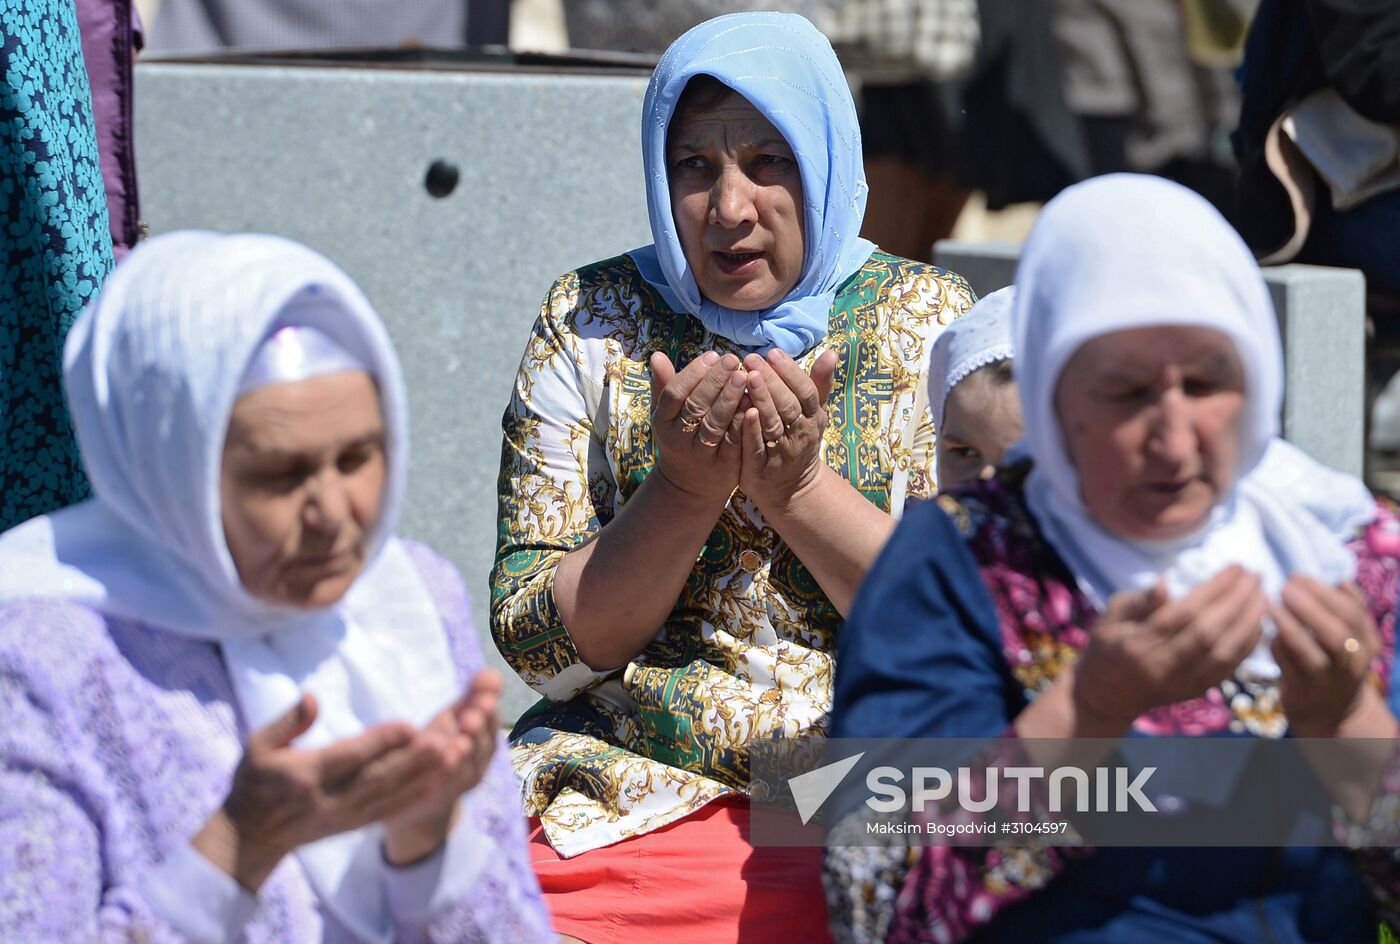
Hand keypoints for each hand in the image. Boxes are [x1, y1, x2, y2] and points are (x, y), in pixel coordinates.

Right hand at [196, 693, 449, 889]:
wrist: (250, 838)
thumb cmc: (253, 783)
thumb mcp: (257, 747)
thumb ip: (286, 722)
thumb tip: (311, 697)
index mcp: (304, 776)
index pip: (349, 757)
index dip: (380, 742)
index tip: (409, 725)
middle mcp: (328, 799)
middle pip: (378, 778)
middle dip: (414, 760)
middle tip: (445, 740)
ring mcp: (344, 816)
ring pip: (390, 795)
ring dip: (424, 776)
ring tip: (453, 755)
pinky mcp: (354, 825)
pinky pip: (390, 811)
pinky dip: (417, 796)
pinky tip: (442, 780)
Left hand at [382, 669, 503, 864]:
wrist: (419, 802)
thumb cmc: (437, 750)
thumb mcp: (453, 719)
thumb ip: (471, 696)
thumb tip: (491, 672)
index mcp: (483, 738)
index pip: (491, 718)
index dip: (489, 702)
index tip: (486, 685)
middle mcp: (479, 761)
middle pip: (483, 742)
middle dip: (479, 725)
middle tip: (474, 711)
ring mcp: (463, 781)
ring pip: (467, 764)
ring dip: (465, 750)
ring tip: (461, 737)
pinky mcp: (441, 798)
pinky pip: (446, 786)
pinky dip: (446, 774)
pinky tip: (443, 759)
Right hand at [649, 351, 746, 500]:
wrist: (688, 486)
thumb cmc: (679, 438)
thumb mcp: (666, 414)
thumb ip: (664, 385)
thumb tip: (657, 354)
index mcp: (662, 421)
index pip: (674, 393)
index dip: (692, 373)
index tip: (712, 355)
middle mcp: (678, 439)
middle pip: (695, 406)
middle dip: (715, 381)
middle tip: (732, 360)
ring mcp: (700, 454)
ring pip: (715, 424)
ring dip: (730, 399)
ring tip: (745, 376)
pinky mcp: (722, 466)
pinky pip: (734, 441)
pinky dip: (743, 422)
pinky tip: (754, 403)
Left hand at [733, 348, 836, 510]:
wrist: (792, 489)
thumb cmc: (800, 441)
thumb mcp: (814, 413)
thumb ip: (819, 383)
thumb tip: (832, 351)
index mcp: (812, 418)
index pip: (805, 391)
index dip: (791, 372)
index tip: (773, 352)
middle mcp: (800, 435)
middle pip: (788, 405)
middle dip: (771, 380)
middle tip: (753, 359)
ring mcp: (781, 453)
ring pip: (773, 424)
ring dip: (761, 400)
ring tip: (746, 377)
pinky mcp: (761, 469)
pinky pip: (756, 447)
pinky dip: (751, 430)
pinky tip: (743, 410)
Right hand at [1072, 567, 1267, 728]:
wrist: (1106, 698)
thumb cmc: (1105, 649)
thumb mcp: (1108, 618)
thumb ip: (1137, 601)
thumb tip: (1164, 583)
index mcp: (1138, 643)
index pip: (1184, 613)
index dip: (1214, 589)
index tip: (1235, 568)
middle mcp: (1163, 665)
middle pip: (1209, 632)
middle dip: (1238, 601)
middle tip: (1256, 575)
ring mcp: (1182, 682)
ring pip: (1224, 652)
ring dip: (1249, 622)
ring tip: (1264, 595)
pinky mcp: (1196, 691)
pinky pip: (1229, 667)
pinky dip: (1248, 645)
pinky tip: (1258, 623)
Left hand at [1272, 576, 1382, 736]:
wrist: (1330, 708)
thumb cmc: (1336, 659)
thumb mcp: (1351, 636)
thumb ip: (1348, 609)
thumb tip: (1341, 581)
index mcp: (1366, 643)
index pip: (1352, 613)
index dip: (1323, 592)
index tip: (1297, 576)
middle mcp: (1352, 663)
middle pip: (1336, 634)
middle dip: (1309, 607)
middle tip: (1284, 588)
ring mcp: (1327, 679)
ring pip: (1311, 654)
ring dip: (1289, 627)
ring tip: (1271, 606)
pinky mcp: (1303, 690)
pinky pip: (1287, 666)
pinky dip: (1277, 647)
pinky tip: (1265, 631)